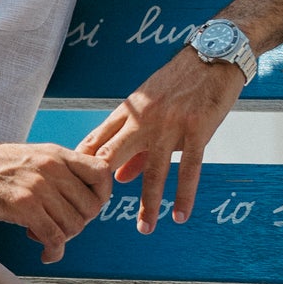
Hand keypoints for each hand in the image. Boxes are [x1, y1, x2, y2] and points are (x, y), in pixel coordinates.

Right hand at [0, 137, 114, 263]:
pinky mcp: (22, 206)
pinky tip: (45, 253)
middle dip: (78, 225)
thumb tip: (77, 193)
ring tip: (43, 236)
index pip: (101, 173)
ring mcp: (37, 185)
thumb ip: (54, 170)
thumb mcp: (27, 157)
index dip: (101, 196)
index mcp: (54, 153)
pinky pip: (54, 237)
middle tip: (58, 228)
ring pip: (74, 225)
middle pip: (91, 206)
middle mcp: (51, 166)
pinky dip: (54, 251)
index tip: (85, 209)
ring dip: (62, 238)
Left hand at [77, 49, 243, 232]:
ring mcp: (170, 124)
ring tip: (144, 228)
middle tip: (91, 216)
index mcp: (128, 112)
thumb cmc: (178, 83)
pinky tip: (180, 215)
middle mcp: (144, 119)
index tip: (70, 192)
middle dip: (100, 187)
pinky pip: (190, 168)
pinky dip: (185, 194)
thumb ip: (133, 144)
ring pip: (154, 170)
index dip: (80, 169)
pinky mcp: (198, 129)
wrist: (212, 54)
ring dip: (148, 204)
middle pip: (113, 156)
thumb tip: (118, 179)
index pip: (95, 143)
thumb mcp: (149, 108)